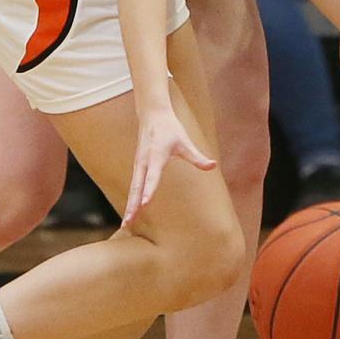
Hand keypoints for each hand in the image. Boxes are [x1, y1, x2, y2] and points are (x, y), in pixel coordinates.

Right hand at [123, 107, 215, 226]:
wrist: (152, 115)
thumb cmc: (170, 129)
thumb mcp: (185, 142)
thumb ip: (197, 157)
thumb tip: (213, 166)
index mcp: (156, 156)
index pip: (152, 177)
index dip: (149, 190)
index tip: (144, 204)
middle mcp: (144, 162)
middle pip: (137, 188)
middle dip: (133, 205)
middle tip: (128, 223)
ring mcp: (138, 165)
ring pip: (133, 189)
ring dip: (130, 206)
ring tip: (126, 223)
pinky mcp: (137, 167)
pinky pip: (133, 186)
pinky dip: (131, 199)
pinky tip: (130, 212)